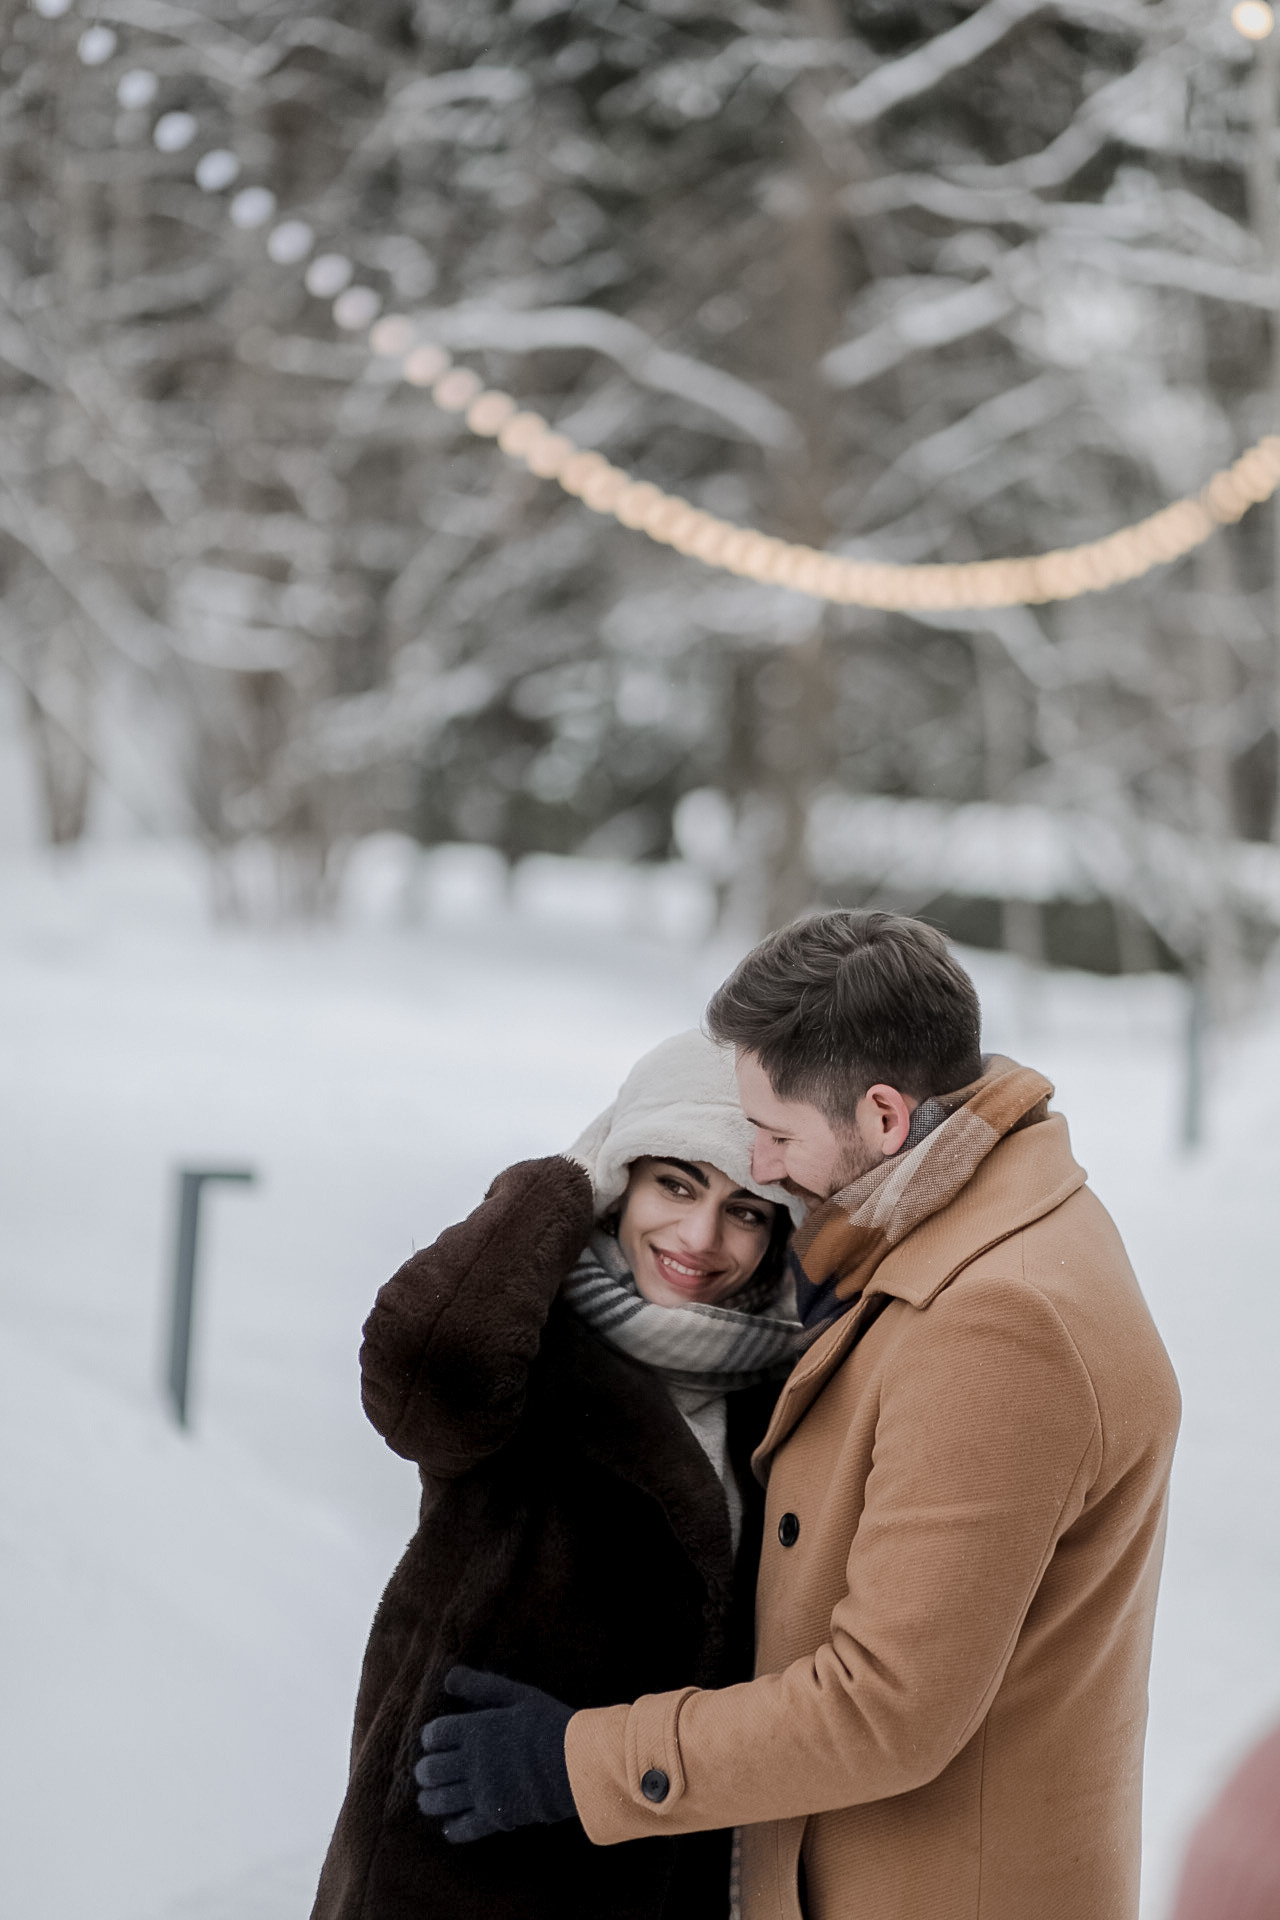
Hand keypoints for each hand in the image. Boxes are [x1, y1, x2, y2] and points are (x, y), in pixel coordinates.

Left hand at [415, 1666, 575, 1843]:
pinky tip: (449, 1827)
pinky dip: (452, 1829)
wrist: (578, 1763)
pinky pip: (463, 1829)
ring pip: (439, 1801)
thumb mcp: (518, 1696)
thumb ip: (482, 1686)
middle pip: (430, 1769)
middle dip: (424, 1770)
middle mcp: (472, 1762)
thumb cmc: (550, 1724)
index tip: (433, 1741)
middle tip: (428, 1770)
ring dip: (429, 1799)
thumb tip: (447, 1677)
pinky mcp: (495, 1817)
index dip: (429, 1738)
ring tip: (430, 1798)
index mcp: (476, 1729)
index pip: (434, 1734)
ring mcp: (482, 1792)